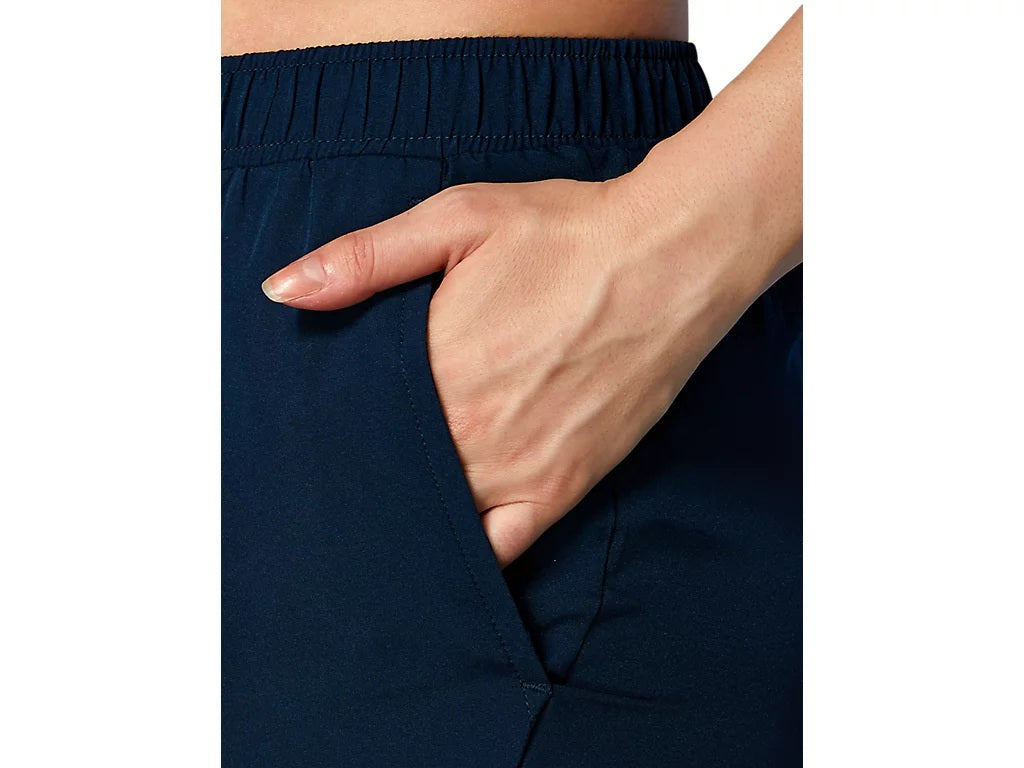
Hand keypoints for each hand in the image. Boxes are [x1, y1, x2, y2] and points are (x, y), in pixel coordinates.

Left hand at [261, 177, 742, 566]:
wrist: (668, 259)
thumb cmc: (566, 235)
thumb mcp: (456, 220)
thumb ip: (364, 259)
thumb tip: (282, 290)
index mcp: (432, 368)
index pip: (352, 428)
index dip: (329, 436)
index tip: (311, 438)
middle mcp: (469, 431)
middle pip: (390, 477)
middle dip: (364, 476)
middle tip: (341, 476)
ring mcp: (517, 467)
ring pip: (436, 518)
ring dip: (408, 514)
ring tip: (386, 507)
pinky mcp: (563, 486)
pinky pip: (503, 549)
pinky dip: (470, 552)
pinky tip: (447, 542)